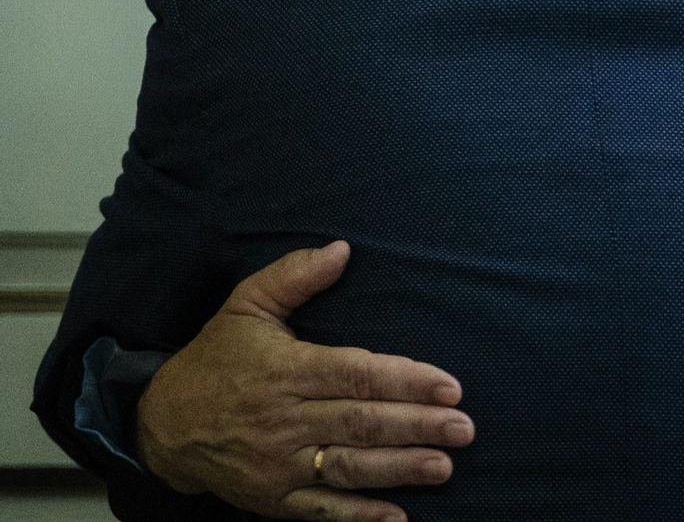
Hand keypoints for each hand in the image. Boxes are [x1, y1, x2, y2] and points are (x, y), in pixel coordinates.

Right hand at [135, 242, 473, 521]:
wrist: (159, 424)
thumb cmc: (215, 358)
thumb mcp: (245, 306)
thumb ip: (293, 276)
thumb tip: (343, 249)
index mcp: (287, 371)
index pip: (356, 376)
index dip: (405, 382)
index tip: (450, 387)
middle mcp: (284, 419)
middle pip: (360, 423)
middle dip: (417, 426)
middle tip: (464, 429)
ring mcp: (277, 463)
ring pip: (346, 467)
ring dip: (398, 469)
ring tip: (443, 467)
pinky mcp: (271, 497)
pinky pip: (319, 510)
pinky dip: (357, 516)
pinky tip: (396, 518)